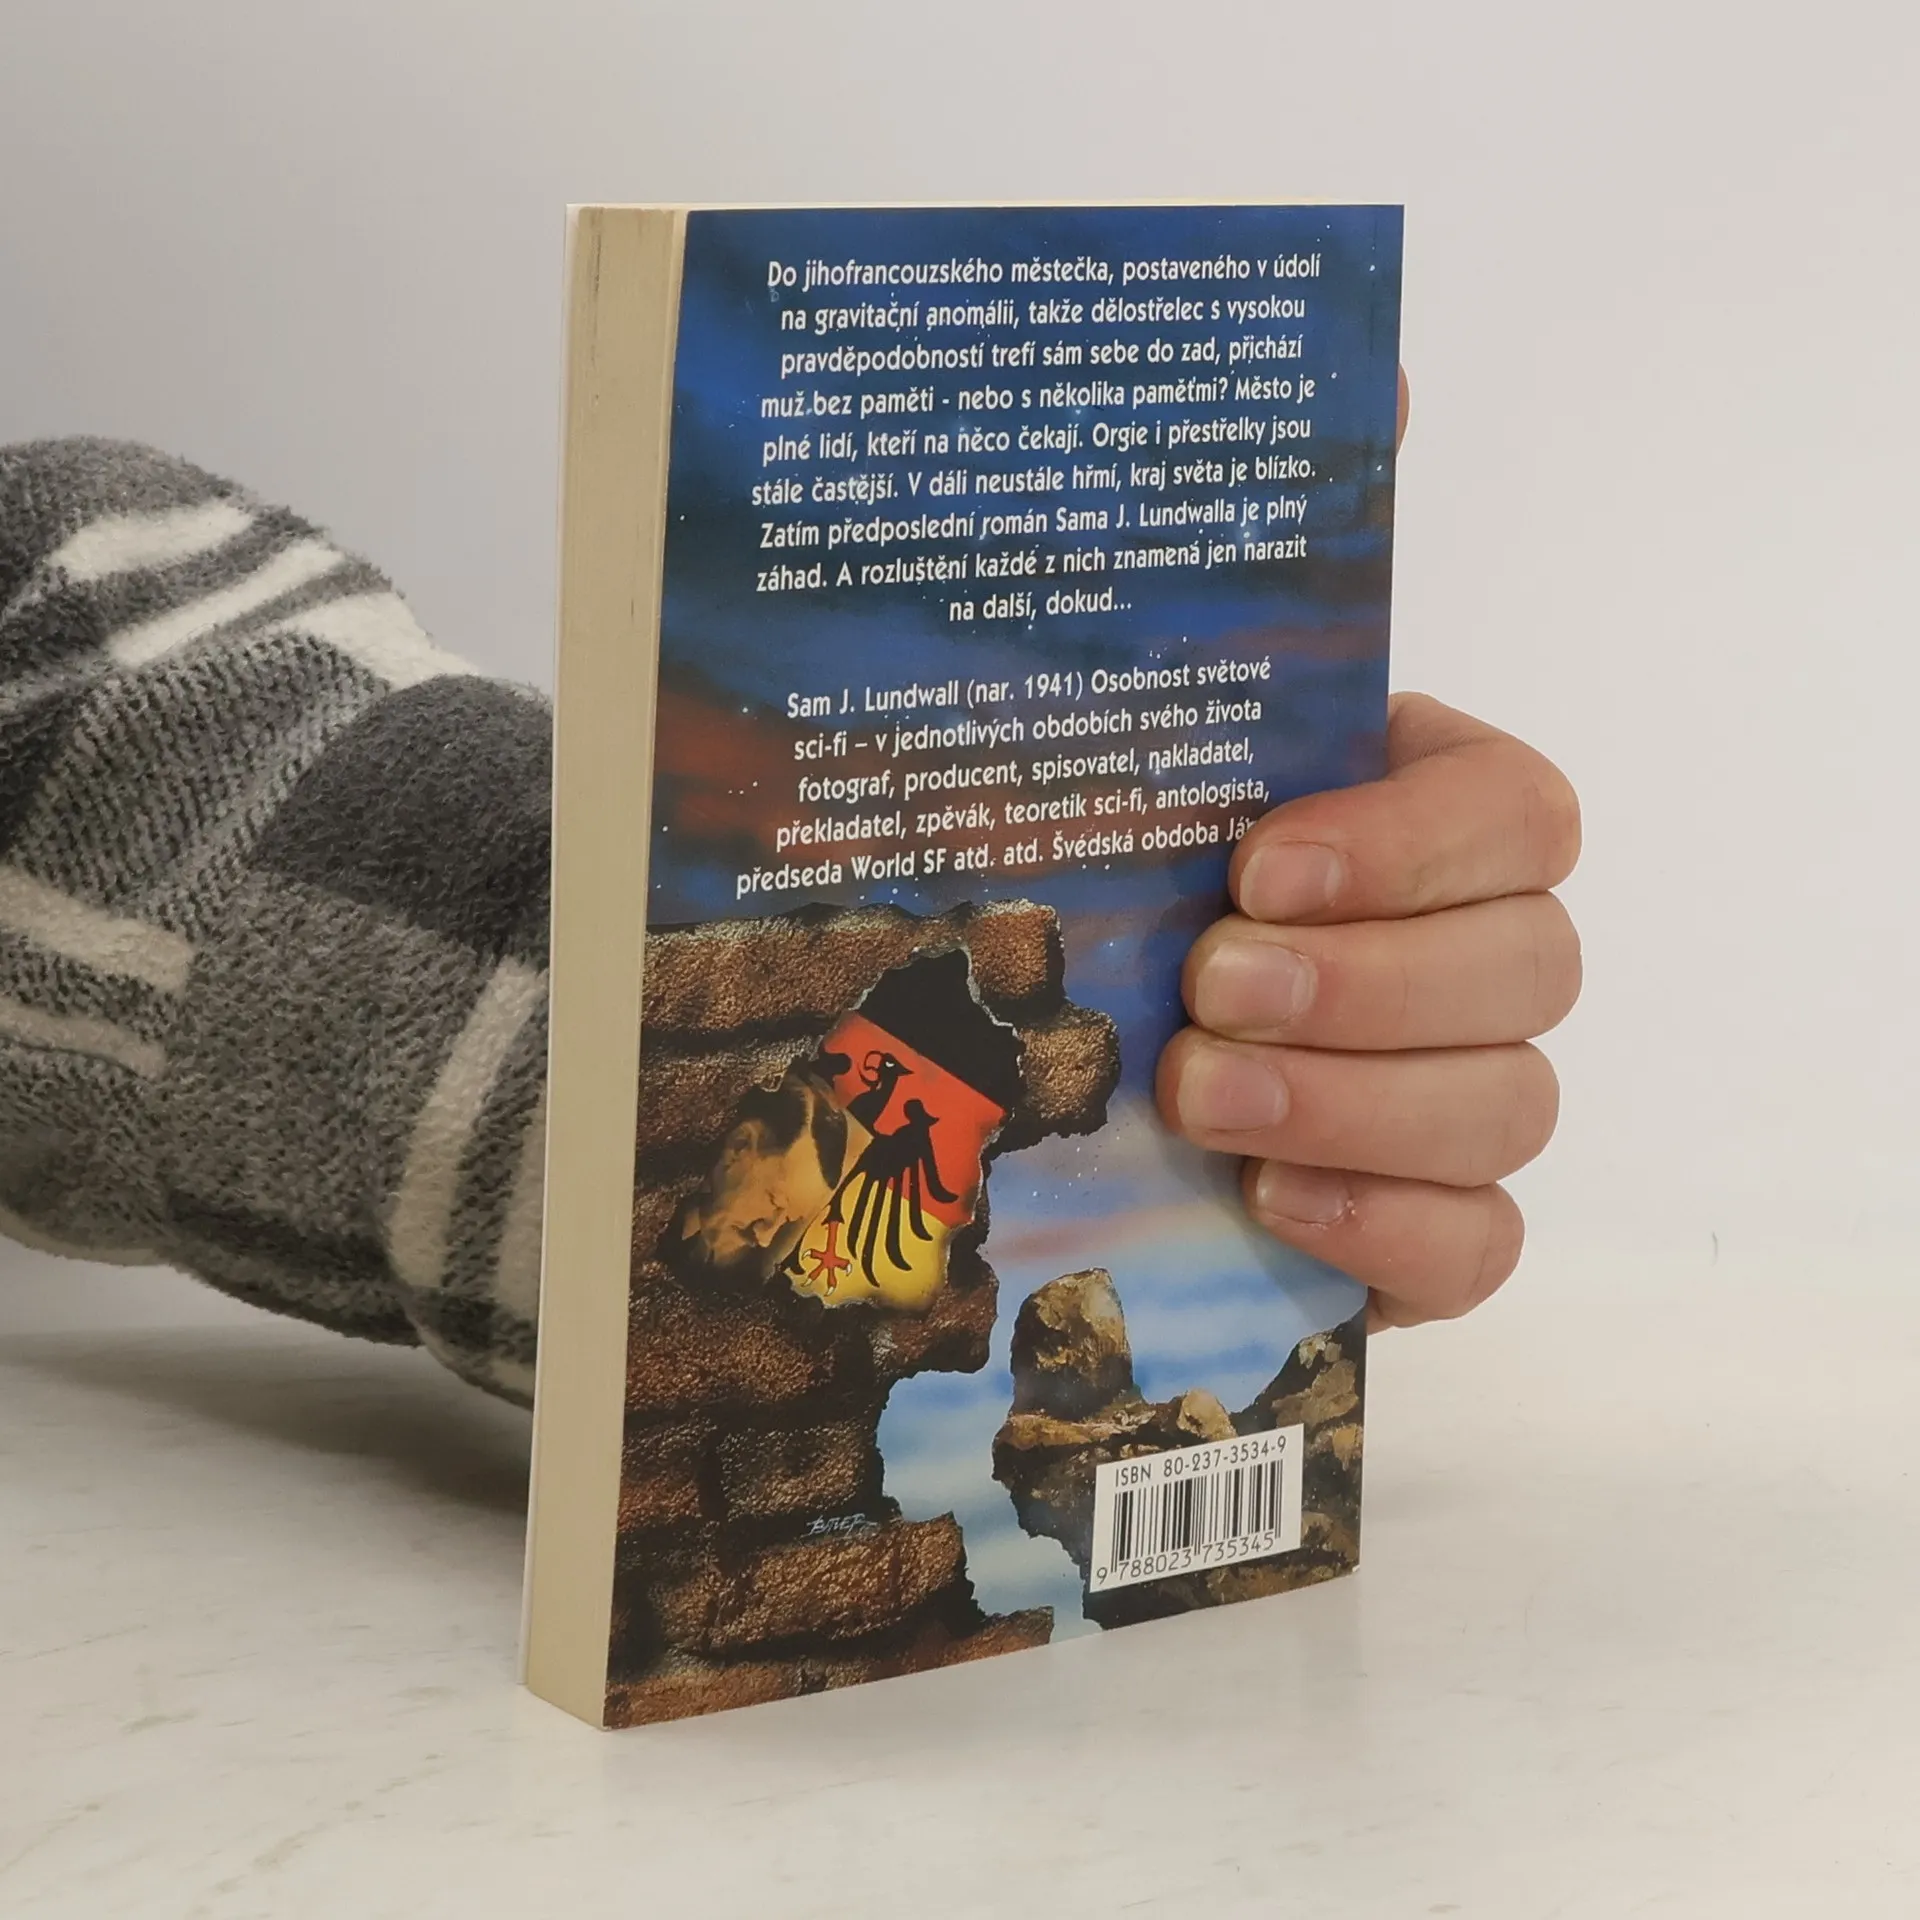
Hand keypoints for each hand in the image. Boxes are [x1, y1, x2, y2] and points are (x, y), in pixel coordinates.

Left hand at [1157, 372, 1581, 1330]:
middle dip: (1373, 983)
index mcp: (1407, 813)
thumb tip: (1377, 367)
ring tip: (1201, 1095)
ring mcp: (1444, 1092)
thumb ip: (1238, 558)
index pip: (1519, 811)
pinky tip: (1278, 1201)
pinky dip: (1399, 1231)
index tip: (1261, 863)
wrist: (1010, 1036)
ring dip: (1364, 1103)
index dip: (1413, 843)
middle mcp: (1455, 947)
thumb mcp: (1113, 708)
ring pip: (1515, 1106)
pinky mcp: (1412, 1221)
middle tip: (1209, 986)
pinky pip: (1484, 1245)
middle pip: (1534, 967)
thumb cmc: (1076, 851)